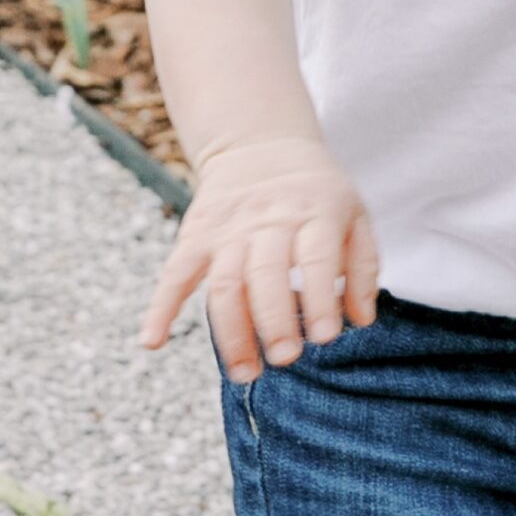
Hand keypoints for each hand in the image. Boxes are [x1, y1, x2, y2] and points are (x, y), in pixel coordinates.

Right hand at [144, 131, 380, 374]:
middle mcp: (269, 220)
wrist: (259, 143)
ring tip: (245, 373)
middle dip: (274, 320)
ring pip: (225, 283)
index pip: (317, 258)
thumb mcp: (353, 214)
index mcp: (314, 213)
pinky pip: (175, 273)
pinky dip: (161, 307)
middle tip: (284, 359)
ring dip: (232, 331)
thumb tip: (361, 321)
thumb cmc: (315, 193)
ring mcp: (228, 229)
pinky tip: (152, 342)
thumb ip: (363, 267)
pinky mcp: (196, 235)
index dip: (322, 298)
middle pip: (266, 274)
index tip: (324, 338)